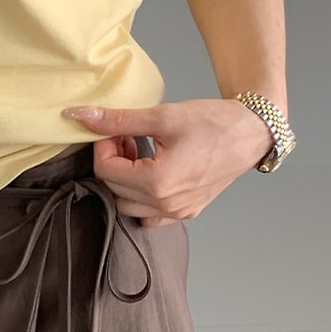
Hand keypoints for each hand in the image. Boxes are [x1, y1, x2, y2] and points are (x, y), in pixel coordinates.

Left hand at [61, 99, 275, 226]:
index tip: (115, 129)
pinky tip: (153, 172)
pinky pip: (150, 215)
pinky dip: (142, 196)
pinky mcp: (187, 212)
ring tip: (141, 153)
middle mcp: (166, 204)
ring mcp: (178, 213)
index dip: (103, 147)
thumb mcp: (163, 116)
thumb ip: (119, 120)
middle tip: (127, 136)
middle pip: (114, 189)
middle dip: (114, 161)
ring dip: (126, 180)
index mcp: (158, 182)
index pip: (106, 171)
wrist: (251, 132)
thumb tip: (80, 116)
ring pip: (128, 205)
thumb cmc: (213, 122)